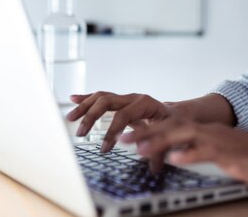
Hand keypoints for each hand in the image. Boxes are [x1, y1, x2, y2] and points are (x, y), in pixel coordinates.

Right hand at [66, 91, 181, 151]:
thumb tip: (142, 151)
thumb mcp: (168, 133)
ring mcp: (126, 98)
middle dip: (92, 116)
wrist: (176, 114)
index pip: (124, 115)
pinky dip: (87, 98)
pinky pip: (101, 97)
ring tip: (71, 118)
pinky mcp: (121, 101)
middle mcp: (133, 98)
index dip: (112, 131)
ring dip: (85, 106)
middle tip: (81, 134)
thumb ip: (156, 143)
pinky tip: (73, 99)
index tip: (105, 148)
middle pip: (107, 101)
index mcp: (145, 104)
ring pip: (101, 97)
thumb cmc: (172, 124)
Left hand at [119, 117, 247, 193]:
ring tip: (139, 145)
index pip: (177, 128)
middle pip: (175, 128)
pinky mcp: (233, 156)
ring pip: (186, 137)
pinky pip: (208, 153)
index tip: (132, 134)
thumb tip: (180, 156)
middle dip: (148, 131)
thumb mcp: (228, 156)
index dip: (153, 129)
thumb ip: (205, 153)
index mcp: (212, 134)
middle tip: (124, 137)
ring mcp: (223, 143)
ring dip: (161, 140)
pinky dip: (190, 154)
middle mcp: (214, 134)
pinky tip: (174, 158)